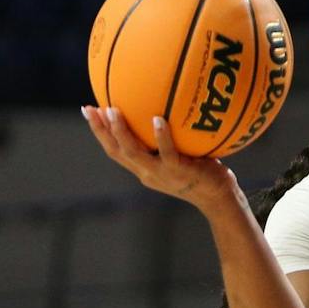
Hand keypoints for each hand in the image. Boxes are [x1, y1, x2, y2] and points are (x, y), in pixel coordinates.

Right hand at [82, 105, 239, 213]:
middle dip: (101, 130)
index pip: (115, 150)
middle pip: (116, 151)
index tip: (89, 111)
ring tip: (113, 111)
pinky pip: (167, 152)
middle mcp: (148, 173)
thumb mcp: (180, 156)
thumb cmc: (202, 173)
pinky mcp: (180, 171)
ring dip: (121, 132)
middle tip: (91, 109)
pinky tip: (157, 119)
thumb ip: (169, 141)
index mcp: (144, 169)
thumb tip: (166, 110)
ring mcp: (162, 173)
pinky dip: (161, 136)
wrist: (219, 198)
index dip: (100, 132)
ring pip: (134, 153)